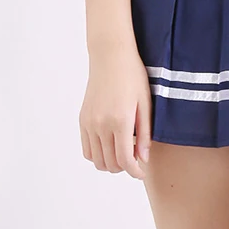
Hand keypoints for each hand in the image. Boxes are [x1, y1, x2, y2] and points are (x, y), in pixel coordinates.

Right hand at [80, 39, 151, 179]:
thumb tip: (142, 159)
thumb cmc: (132, 76)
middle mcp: (101, 124)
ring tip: (122, 152)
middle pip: (110, 164)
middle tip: (134, 159)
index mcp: (120, 121)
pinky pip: (87, 150)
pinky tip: (109, 146)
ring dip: (111, 163)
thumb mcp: (145, 105)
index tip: (141, 172)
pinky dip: (98, 155)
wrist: (110, 56)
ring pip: (97, 161)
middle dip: (124, 168)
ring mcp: (89, 123)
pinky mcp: (82, 120)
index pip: (125, 160)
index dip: (135, 172)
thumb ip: (144, 135)